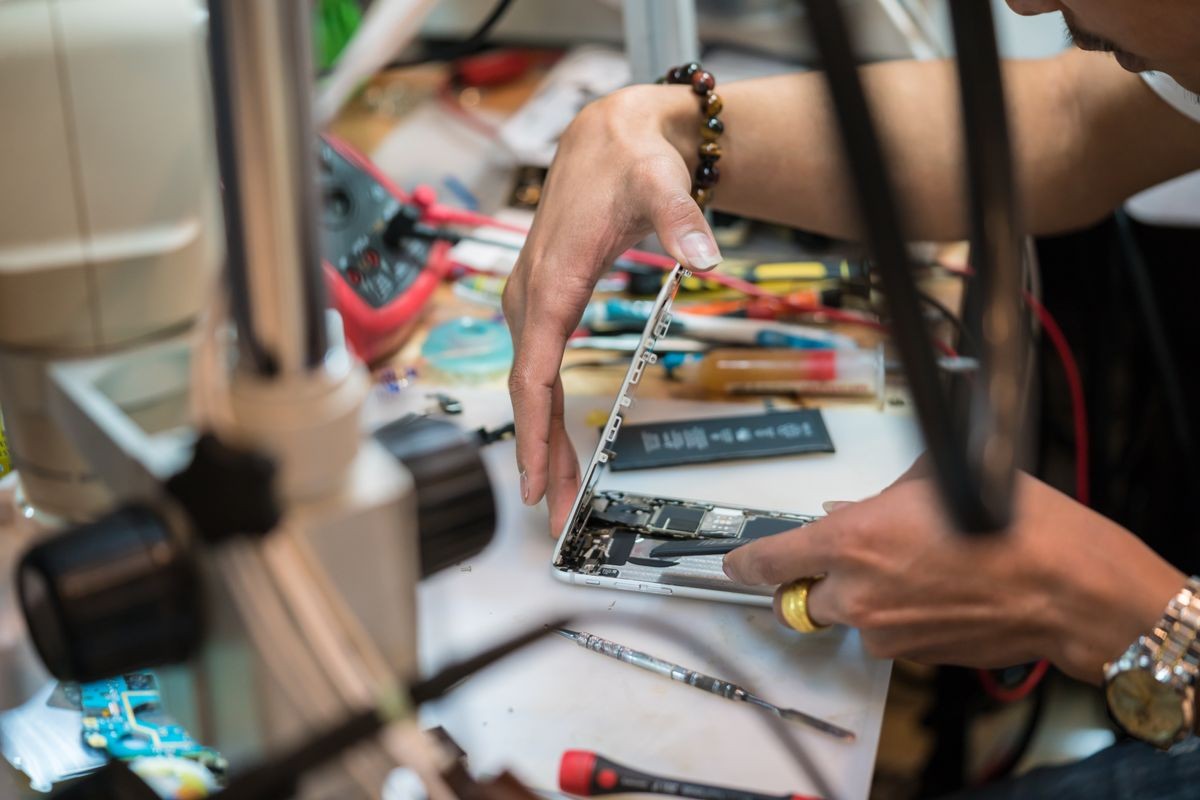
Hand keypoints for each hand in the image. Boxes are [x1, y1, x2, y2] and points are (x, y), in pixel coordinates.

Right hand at [502, 85, 722, 534]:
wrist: (606, 136)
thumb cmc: (626, 160)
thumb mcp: (660, 182)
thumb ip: (682, 219)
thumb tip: (704, 256)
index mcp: (551, 282)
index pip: (534, 373)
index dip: (533, 433)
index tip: (535, 480)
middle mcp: (530, 297)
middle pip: (530, 393)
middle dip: (540, 455)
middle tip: (554, 512)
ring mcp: (532, 302)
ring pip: (532, 385)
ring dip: (542, 440)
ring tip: (556, 492)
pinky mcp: (543, 304)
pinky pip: (539, 369)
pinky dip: (545, 410)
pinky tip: (556, 441)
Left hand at [723, 470, 1183, 683]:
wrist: (1066, 586)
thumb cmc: (1008, 524)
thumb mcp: (930, 482)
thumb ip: (877, 499)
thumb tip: (855, 507)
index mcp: (849, 541)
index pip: (767, 562)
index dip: (745, 562)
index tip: (736, 562)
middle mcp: (855, 594)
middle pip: (801, 598)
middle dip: (816, 580)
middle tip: (853, 559)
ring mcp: (884, 631)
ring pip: (850, 617)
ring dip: (867, 597)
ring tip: (919, 569)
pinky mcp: (914, 656)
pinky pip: (889, 634)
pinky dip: (900, 615)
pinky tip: (940, 592)